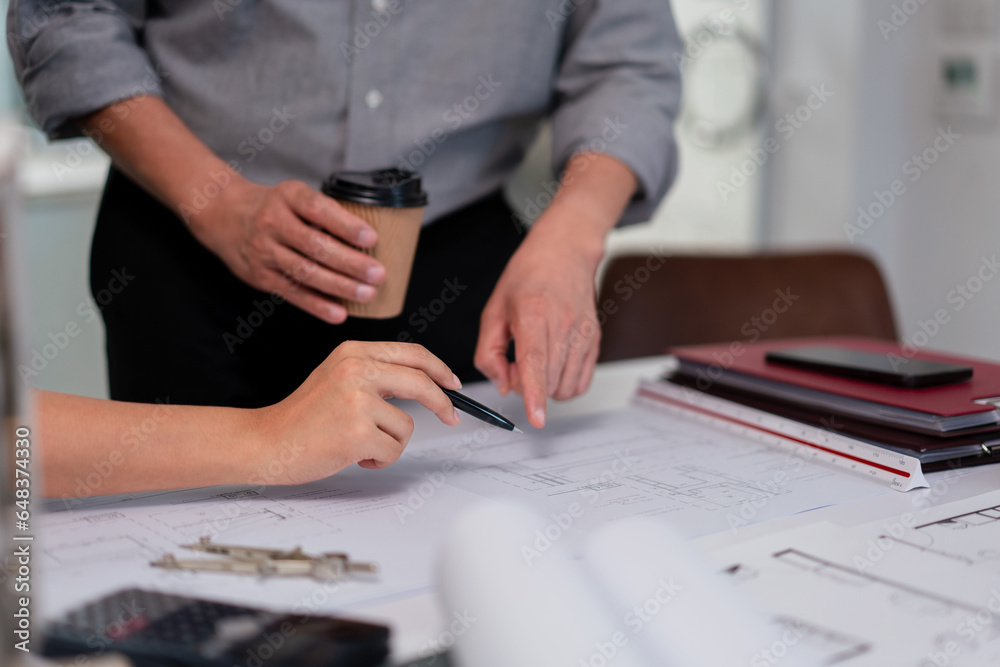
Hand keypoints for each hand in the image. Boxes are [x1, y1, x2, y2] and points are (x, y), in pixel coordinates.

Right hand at [190, 177, 386, 323]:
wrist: (225, 217)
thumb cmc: (275, 207)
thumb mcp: (295, 195)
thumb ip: (325, 213)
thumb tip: (368, 239)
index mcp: (288, 196)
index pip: (319, 210)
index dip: (346, 225)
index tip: (371, 238)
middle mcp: (274, 223)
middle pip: (315, 246)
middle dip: (350, 263)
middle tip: (378, 274)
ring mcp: (265, 251)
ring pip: (306, 272)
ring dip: (339, 286)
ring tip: (367, 293)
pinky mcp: (261, 276)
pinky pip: (293, 293)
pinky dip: (318, 305)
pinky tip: (339, 313)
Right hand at [251, 341, 461, 483]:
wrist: (267, 442)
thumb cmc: (303, 418)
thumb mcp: (337, 377)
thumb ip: (374, 374)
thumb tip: (423, 385)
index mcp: (353, 352)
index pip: (411, 353)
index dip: (439, 368)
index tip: (452, 383)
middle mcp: (356, 370)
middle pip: (421, 382)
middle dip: (443, 403)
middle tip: (451, 417)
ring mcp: (357, 401)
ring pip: (407, 426)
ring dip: (390, 443)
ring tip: (360, 444)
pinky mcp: (357, 432)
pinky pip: (392, 451)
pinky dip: (378, 460)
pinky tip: (353, 455)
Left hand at [474, 223, 602, 428]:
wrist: (565, 253)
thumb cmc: (528, 276)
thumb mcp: (494, 309)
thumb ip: (489, 351)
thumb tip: (501, 384)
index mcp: (534, 314)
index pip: (536, 362)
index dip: (535, 393)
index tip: (537, 417)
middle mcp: (563, 325)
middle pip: (548, 380)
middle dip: (527, 387)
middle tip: (515, 365)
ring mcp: (583, 334)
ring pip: (565, 387)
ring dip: (546, 388)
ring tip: (535, 363)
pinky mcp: (595, 341)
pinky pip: (581, 382)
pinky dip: (564, 386)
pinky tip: (552, 367)